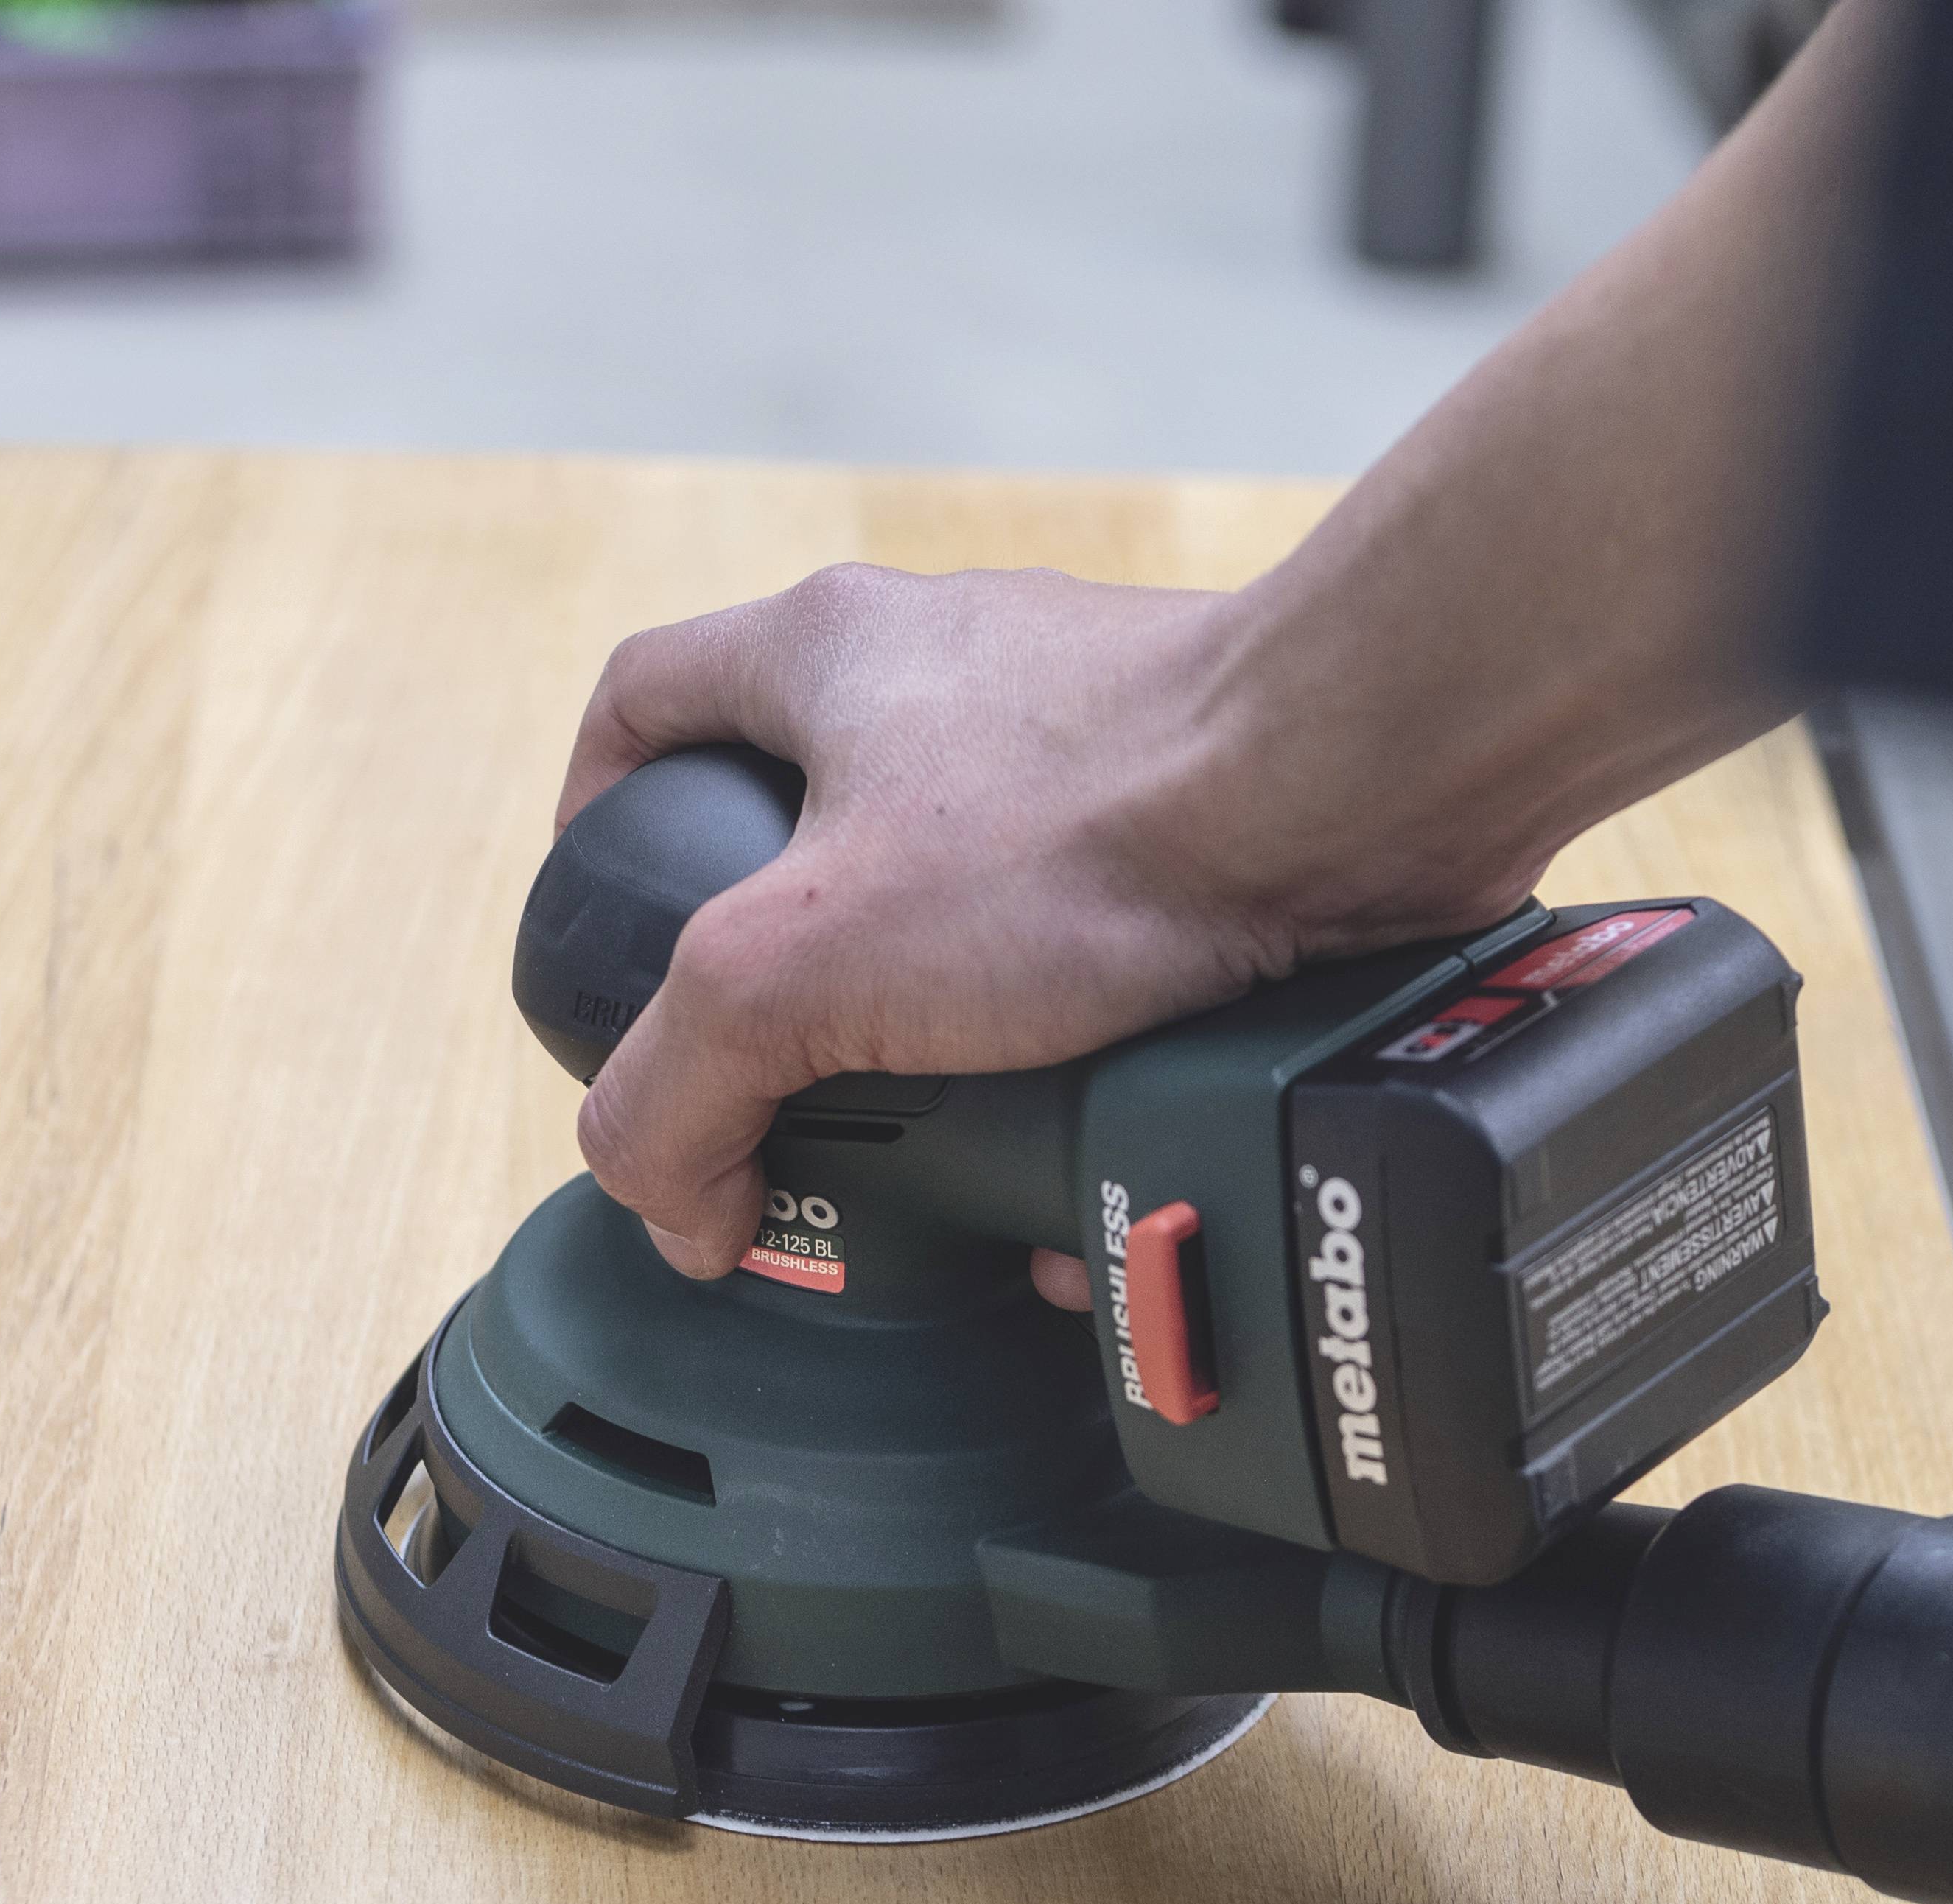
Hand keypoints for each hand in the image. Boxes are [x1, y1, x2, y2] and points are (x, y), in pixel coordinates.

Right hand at [554, 563, 1542, 1289]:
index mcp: (827, 654)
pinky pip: (1104, 948)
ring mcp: (1089, 734)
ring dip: (951, 1037)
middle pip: (817, 822)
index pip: (646, 701)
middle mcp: (956, 671)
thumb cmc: (1089, 819)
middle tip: (794, 1091)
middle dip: (801, 976)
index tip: (606, 917)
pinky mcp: (1205, 812)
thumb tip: (672, 1199)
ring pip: (973, 903)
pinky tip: (1092, 1148)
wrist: (1352, 789)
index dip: (599, 811)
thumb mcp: (800, 966)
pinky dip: (1080, 1054)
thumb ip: (686, 1084)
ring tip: (958, 1153)